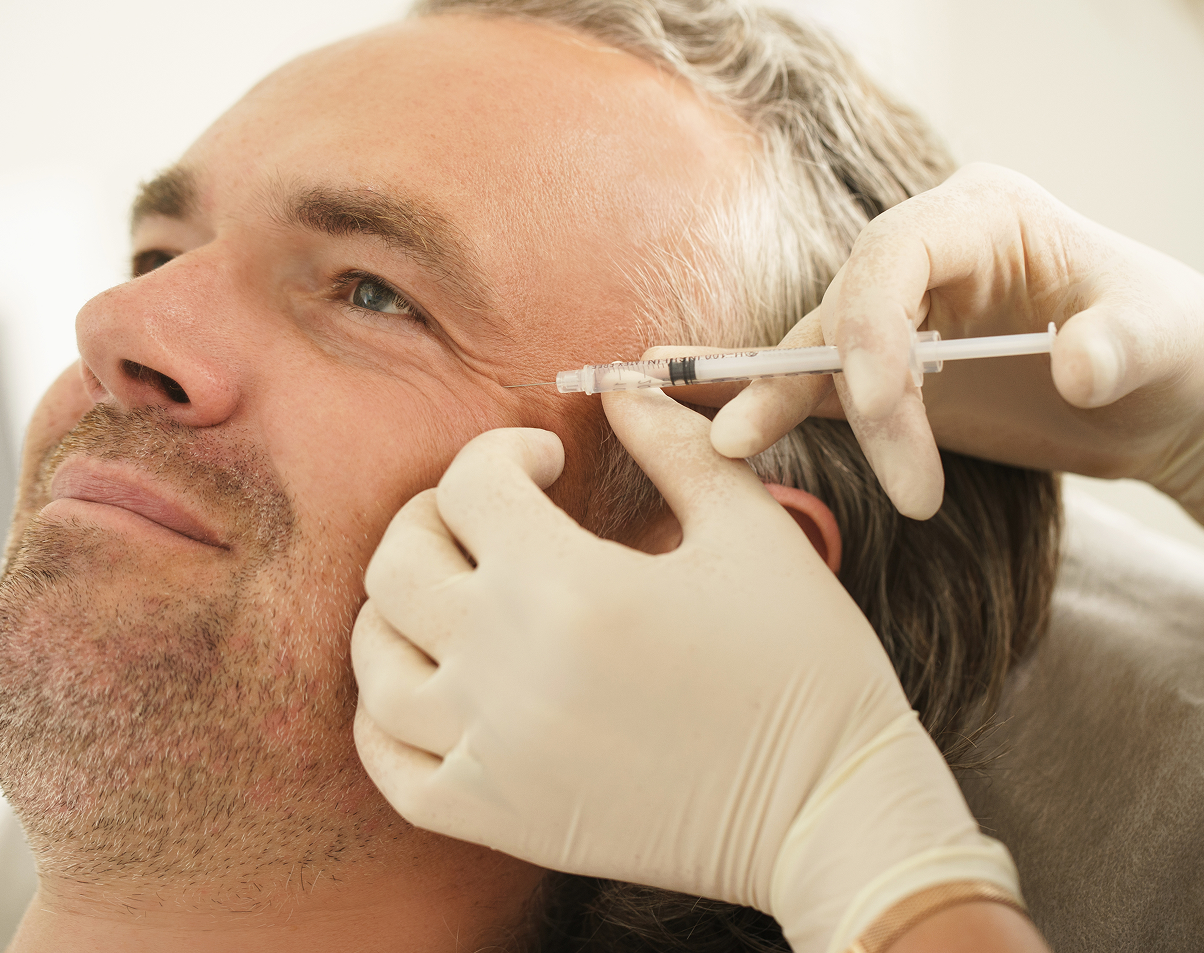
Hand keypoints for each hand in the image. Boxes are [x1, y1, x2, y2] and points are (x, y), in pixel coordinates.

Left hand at [351, 390, 1018, 952]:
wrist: (827, 810)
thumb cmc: (804, 663)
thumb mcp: (753, 530)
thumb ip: (674, 446)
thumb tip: (617, 387)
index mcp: (569, 584)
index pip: (471, 484)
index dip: (504, 450)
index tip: (548, 461)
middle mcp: (507, 666)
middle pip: (399, 563)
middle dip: (435, 515)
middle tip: (487, 516)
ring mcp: (491, 750)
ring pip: (376, 661)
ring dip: (397, 610)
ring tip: (451, 596)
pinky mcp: (497, 816)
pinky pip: (388, 765)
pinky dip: (383, 717)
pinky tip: (426, 685)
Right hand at [679, 164, 1203, 550]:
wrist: (1181, 397)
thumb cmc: (1182, 348)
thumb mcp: (1169, 341)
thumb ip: (1125, 346)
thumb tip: (1078, 367)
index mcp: (985, 215)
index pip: (892, 259)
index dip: (872, 337)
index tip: (893, 424)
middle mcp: (931, 251)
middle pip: (848, 306)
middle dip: (832, 387)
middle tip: (853, 472)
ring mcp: (909, 309)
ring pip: (819, 344)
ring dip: (776, 395)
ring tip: (731, 445)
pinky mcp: (897, 366)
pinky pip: (824, 382)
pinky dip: (781, 405)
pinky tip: (733, 433)